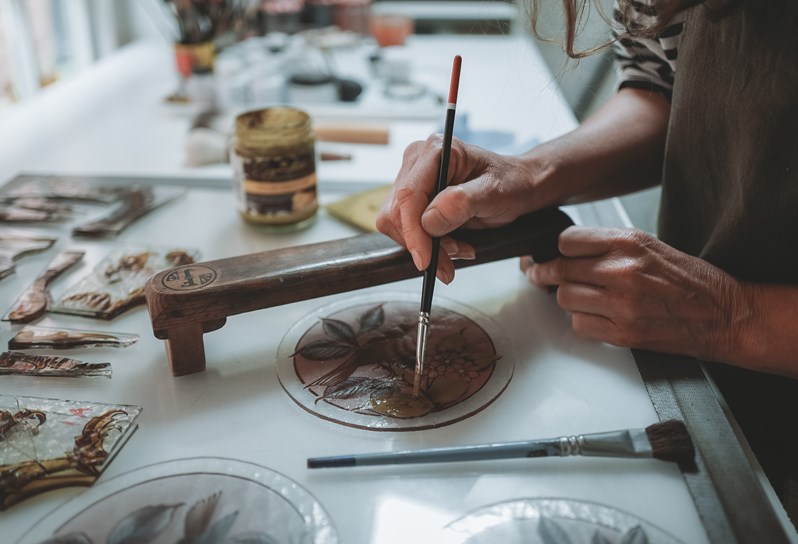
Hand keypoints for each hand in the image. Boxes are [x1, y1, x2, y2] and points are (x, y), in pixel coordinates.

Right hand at [376, 135, 542, 282]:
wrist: (518, 187)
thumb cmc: (511, 184)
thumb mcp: (494, 192)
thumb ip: (462, 202)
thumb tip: (429, 220)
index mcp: (435, 151)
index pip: (409, 195)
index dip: (413, 232)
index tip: (425, 260)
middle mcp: (417, 161)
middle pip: (396, 212)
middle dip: (421, 243)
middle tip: (450, 262)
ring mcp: (412, 180)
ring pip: (397, 224)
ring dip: (426, 246)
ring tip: (458, 250)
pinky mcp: (414, 199)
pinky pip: (406, 229)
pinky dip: (427, 245)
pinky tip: (451, 244)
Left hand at [522, 226, 747, 360]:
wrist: (725, 315)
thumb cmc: (691, 280)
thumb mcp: (650, 245)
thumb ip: (609, 246)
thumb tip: (567, 251)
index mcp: (629, 242)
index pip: (567, 241)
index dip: (557, 249)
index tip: (552, 254)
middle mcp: (621, 270)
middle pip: (559, 270)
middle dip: (545, 274)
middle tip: (538, 275)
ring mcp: (621, 303)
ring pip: (565, 299)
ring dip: (569, 299)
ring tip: (586, 297)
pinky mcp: (622, 332)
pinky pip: (579, 325)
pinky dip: (583, 321)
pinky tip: (599, 316)